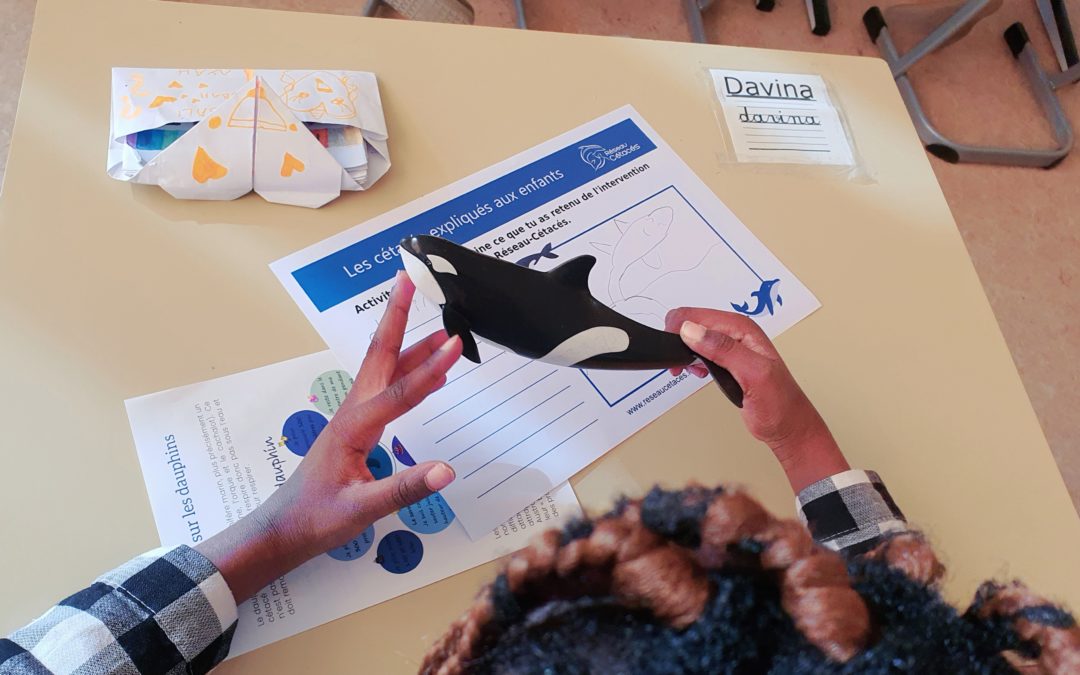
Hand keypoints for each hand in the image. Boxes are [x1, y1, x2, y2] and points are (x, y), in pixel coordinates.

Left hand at [198, 273, 462, 601]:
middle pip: (380, 355)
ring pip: (385, 369)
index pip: (400, 393)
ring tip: (441, 325)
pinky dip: (410, 372)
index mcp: (354, 427)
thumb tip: (446, 471)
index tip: (456, 345)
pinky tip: (430, 375)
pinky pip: (388, 389)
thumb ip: (404, 489)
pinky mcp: (359, 427)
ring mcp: (355, 417)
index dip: (430, 370)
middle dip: (396, 316)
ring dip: (408, 342)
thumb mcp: (362, 510)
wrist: (285, 528)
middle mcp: (354, 412)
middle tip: (409, 279)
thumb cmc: (318, 519)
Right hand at [665, 308, 847, 491]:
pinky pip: (700, 351)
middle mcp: (737, 334)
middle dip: (679, 338)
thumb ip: (724, 350)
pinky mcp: (726, 363)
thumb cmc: (779, 404)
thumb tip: (693, 331)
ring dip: (683, 350)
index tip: (672, 346)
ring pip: (695, 337)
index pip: (700, 315)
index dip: (680, 327)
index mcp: (743, 329)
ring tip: (684, 368)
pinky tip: (694, 372)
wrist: (787, 427)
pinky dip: (690, 360)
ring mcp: (731, 348)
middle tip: (678, 361)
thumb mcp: (753, 374)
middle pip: (694, 322)